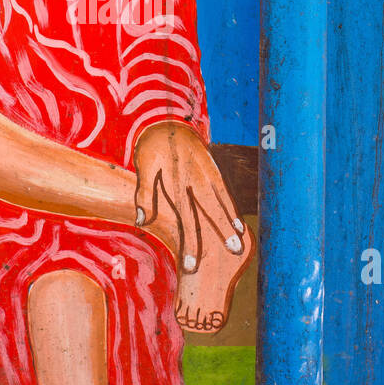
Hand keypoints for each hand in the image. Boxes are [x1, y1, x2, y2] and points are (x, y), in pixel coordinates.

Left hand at [132, 121, 244, 272]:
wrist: (166, 120)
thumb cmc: (152, 148)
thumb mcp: (143, 168)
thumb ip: (144, 195)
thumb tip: (142, 222)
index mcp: (177, 182)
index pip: (186, 217)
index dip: (190, 242)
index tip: (192, 264)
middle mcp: (195, 179)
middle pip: (210, 209)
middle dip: (221, 231)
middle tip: (235, 251)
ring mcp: (207, 173)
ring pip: (222, 200)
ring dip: (230, 221)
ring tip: (240, 241)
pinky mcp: (213, 168)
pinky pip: (225, 190)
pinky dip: (232, 206)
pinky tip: (238, 222)